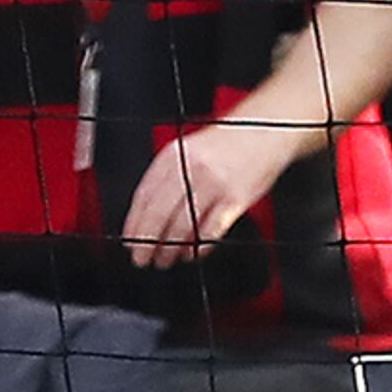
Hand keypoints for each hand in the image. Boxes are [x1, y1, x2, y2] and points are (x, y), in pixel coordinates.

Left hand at [122, 119, 296, 264]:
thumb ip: (166, 177)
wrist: (263, 131)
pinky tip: (193, 253)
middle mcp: (190, 168)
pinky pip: (211, 230)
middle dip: (146, 242)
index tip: (129, 241)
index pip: (143, 195)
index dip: (133, 223)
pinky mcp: (236, 198)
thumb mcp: (187, 151)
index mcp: (173, 156)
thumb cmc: (226, 144)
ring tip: (165, 260)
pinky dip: (199, 246)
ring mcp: (214, 183)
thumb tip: (144, 214)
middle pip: (159, 213)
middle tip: (141, 258)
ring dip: (170, 249)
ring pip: (183, 225)